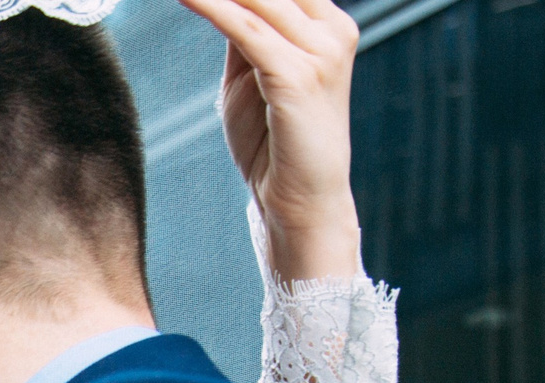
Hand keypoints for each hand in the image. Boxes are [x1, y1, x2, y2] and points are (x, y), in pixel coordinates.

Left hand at [182, 0, 363, 280]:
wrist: (298, 200)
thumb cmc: (272, 142)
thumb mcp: (252, 75)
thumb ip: (245, 32)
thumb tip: (220, 1)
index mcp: (326, 23)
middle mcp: (332, 29)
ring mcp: (321, 51)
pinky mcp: (297, 76)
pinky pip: (246, 28)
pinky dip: (211, 7)